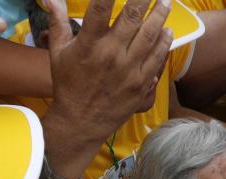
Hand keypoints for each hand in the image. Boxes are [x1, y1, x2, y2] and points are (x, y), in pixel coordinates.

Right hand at [46, 0, 171, 142]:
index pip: (100, 7)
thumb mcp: (57, 52)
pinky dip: (163, 43)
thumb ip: (58, 22)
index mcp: (88, 44)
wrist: (82, 120)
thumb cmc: (68, 84)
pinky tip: (167, 31)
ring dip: (160, 16)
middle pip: (132, 18)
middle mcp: (110, 54)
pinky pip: (156, 58)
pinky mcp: (141, 83)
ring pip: (149, 36)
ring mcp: (128, 69)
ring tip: (166, 3)